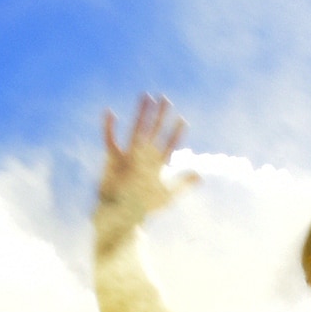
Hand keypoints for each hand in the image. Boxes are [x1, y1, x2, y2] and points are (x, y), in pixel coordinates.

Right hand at [95, 95, 197, 251]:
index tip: (183, 121)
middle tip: (166, 99)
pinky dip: (109, 128)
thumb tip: (201, 176)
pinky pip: (110, 139)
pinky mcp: (113, 157)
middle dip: (160, 116)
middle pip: (154, 131)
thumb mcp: (167, 196)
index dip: (176, 134)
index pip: (169, 145)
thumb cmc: (143, 207)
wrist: (121, 214)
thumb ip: (182, 184)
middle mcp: (144, 155)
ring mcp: (129, 154)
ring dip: (142, 114)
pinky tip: (111, 113)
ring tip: (146, 97)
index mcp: (157, 164)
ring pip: (137, 129)